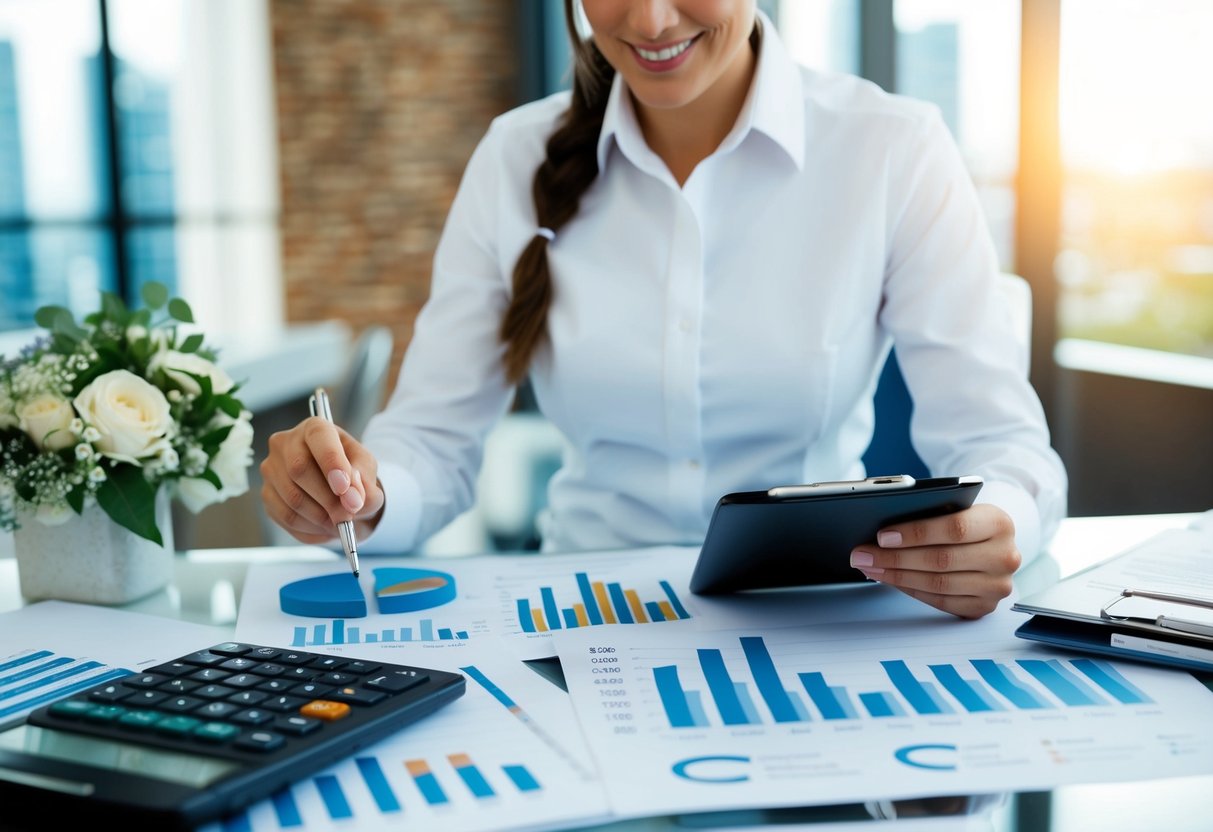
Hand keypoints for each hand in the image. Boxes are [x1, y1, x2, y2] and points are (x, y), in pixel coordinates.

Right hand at [260, 417, 385, 545]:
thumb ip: (366, 484)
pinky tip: (325, 527)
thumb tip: (353, 500)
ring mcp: (271, 468)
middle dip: (328, 499)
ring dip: (321, 517)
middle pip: (299, 470)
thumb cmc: (353, 475)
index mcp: (316, 428)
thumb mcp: (368, 474)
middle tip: (347, 516)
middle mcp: (286, 442)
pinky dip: (310, 528)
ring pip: (292, 498)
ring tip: (340, 523)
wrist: (340, 492)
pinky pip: (286, 517)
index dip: (332, 464)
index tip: (345, 489)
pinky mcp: (267, 494)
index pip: (319, 438)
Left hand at [848, 503, 1019, 618]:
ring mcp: (997, 585)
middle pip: (941, 560)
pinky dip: (910, 590)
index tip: (882, 536)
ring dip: (896, 576)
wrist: (993, 540)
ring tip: (870, 567)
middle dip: (895, 558)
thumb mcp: (957, 508)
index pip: (954, 528)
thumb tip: (883, 531)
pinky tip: (890, 579)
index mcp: (999, 523)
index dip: (915, 533)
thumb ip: (930, 513)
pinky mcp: (984, 606)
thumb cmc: (966, 520)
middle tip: (863, 554)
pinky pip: (940, 601)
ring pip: (938, 584)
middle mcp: (1004, 557)